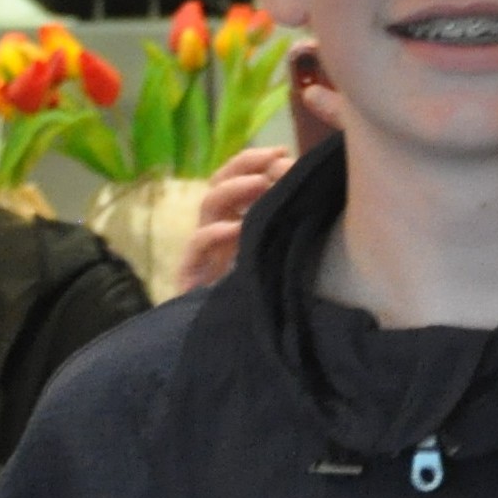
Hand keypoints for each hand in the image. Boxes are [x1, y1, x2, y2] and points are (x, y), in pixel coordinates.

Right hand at [175, 145, 292, 294]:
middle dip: (244, 167)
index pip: (236, 179)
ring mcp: (204, 252)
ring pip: (208, 206)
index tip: (282, 151)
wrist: (233, 346)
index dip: (254, 161)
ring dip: (234, 190)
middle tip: (273, 161)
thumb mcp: (278, 255)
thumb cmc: (262, 299)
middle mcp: (218, 232)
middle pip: (220, 184)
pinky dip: (216, 233)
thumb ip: (286, 224)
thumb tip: (304, 187)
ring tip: (260, 185)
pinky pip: (198, 246)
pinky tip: (236, 229)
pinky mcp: (192, 276)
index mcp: (235, 222)